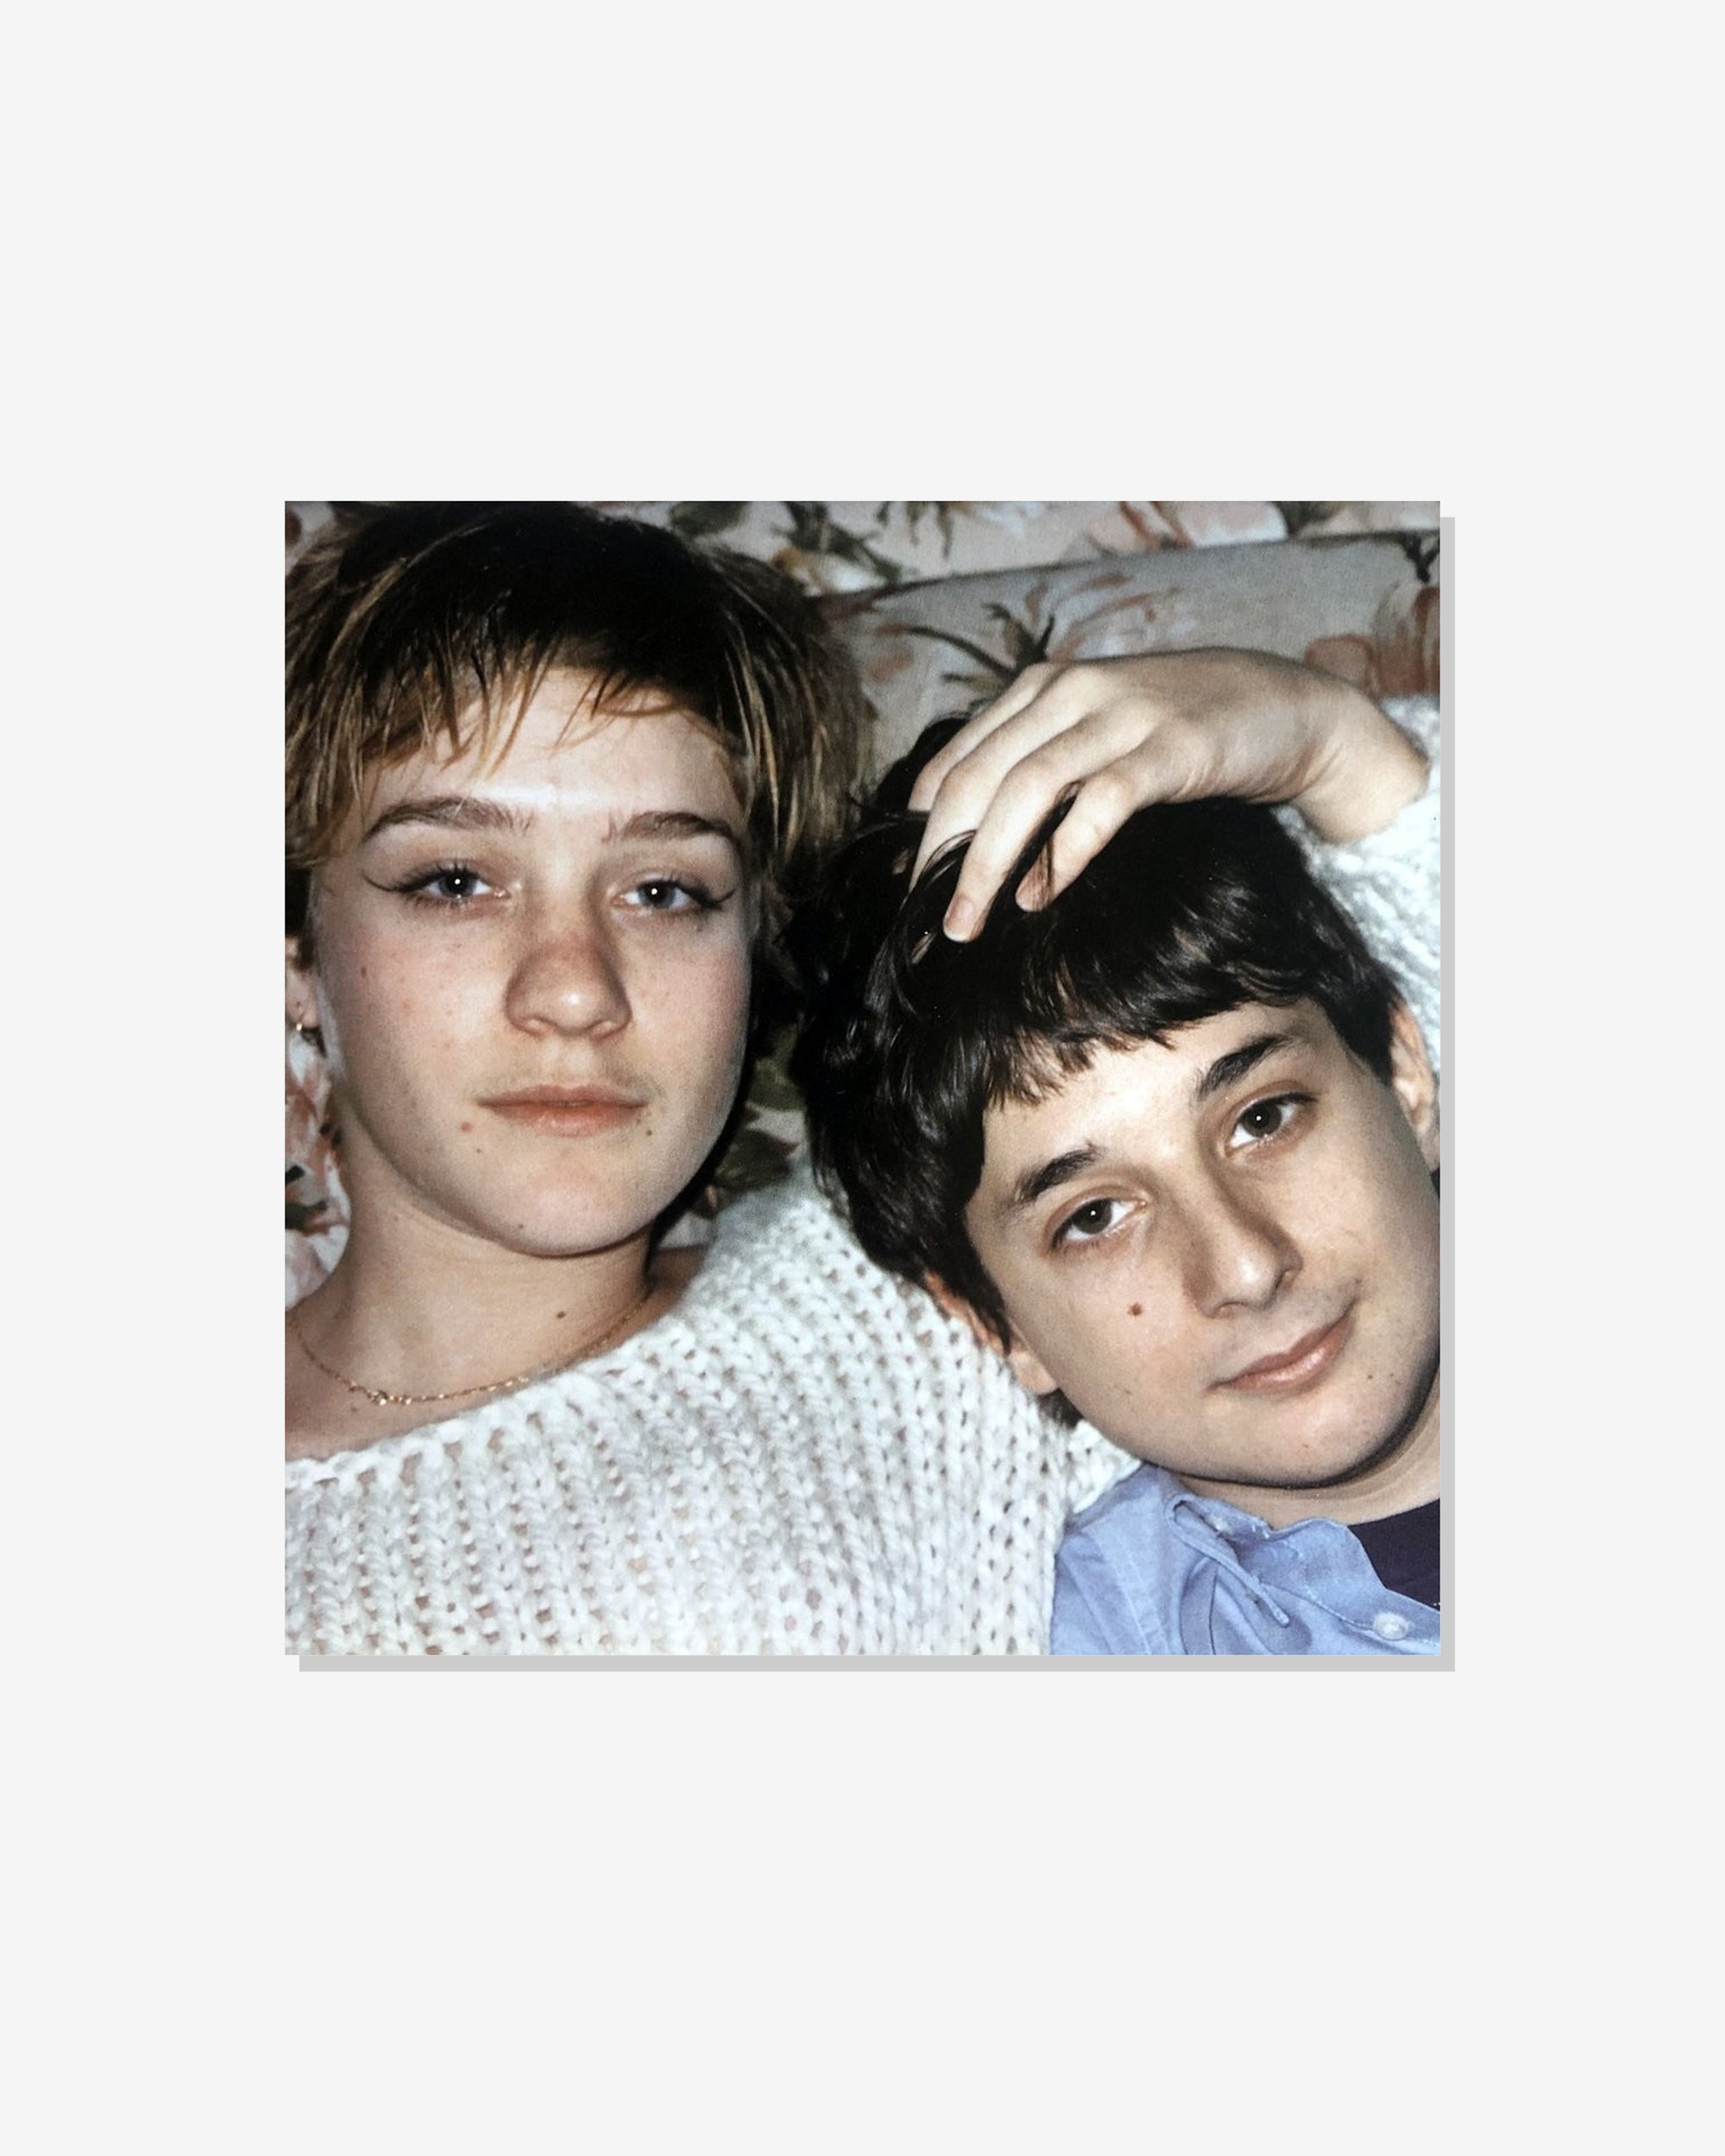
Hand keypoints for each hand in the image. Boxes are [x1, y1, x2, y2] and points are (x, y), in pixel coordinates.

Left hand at [907, 649, 1428, 939]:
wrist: (1283, 707)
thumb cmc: (1177, 734)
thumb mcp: (1093, 735)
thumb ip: (1035, 769)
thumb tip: (965, 844)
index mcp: (1040, 689)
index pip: (957, 761)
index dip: (922, 829)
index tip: (906, 890)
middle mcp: (1070, 692)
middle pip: (979, 778)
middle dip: (940, 856)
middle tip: (923, 923)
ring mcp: (1120, 715)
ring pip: (1026, 790)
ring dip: (985, 864)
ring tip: (964, 924)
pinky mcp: (1170, 748)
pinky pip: (1099, 803)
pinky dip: (1062, 852)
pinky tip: (1039, 896)